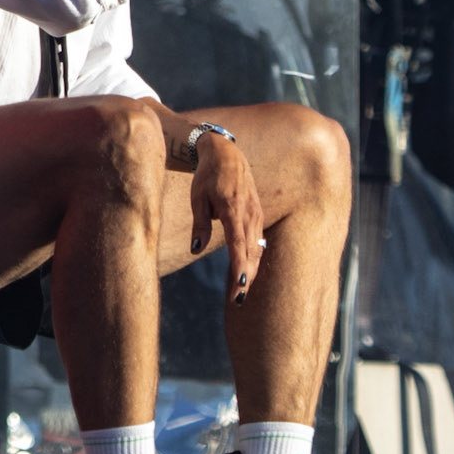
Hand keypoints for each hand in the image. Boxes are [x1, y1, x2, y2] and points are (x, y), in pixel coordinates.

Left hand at [188, 133, 265, 304]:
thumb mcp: (197, 197)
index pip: (238, 242)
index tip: (239, 283)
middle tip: (237, 299)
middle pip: (250, 251)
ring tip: (241, 293)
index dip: (239, 265)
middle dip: (245, 276)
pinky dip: (253, 259)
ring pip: (256, 248)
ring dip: (250, 271)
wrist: (226, 153)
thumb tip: (196, 249)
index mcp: (233, 208)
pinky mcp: (257, 215)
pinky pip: (257, 241)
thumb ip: (200, 223)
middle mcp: (249, 213)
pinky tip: (247, 274)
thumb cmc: (207, 175)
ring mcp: (256, 214)